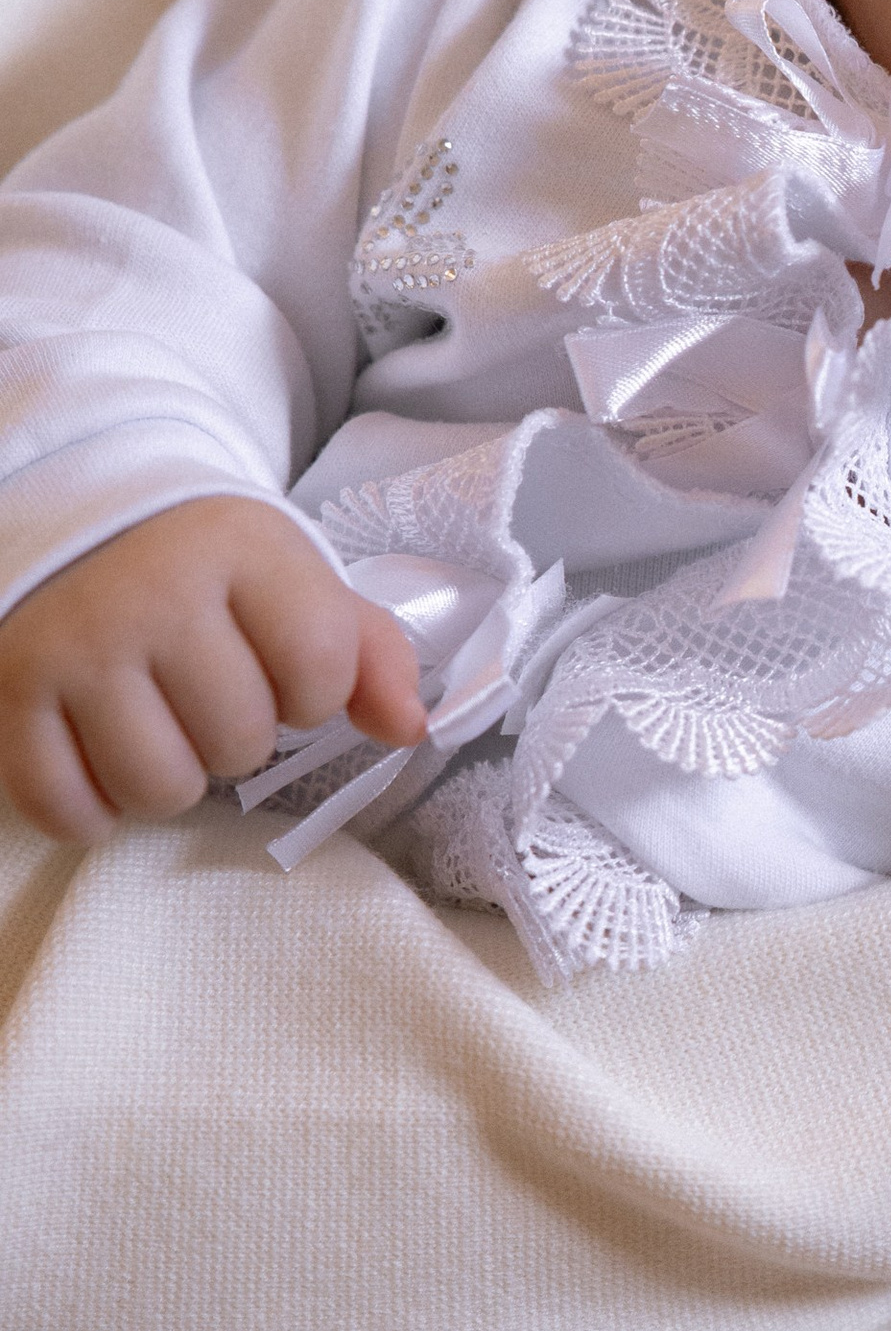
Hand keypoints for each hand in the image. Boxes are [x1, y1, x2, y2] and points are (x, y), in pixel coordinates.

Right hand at [0, 498, 423, 843]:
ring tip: (158, 728)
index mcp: (240, 549)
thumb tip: (410, 730)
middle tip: (207, 697)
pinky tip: (100, 761)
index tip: (284, 672)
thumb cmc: (201, 566)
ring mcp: (75, 646)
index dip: (315, 693)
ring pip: (158, 787)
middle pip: (239, 742)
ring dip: (169, 779)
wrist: (71, 519)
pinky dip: (91, 811)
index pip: (319, 667)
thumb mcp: (288, 578)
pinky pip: (64, 808)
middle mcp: (152, 593)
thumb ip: (366, 649)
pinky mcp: (12, 691)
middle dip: (238, 738)